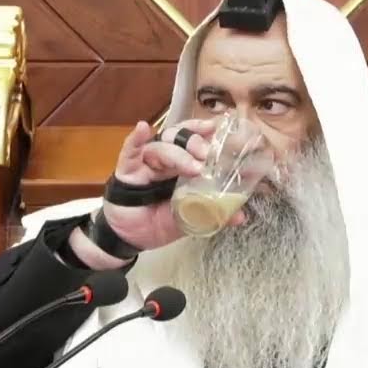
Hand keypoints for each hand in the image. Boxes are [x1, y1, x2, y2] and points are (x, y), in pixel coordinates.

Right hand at [99, 118, 246, 251]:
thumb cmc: (158, 222)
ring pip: (160, 146)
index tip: (219, 132)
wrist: (131, 239)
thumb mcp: (189, 218)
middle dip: (195, 143)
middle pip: (179, 138)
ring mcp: (145, 163)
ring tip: (193, 167)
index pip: (194, 142)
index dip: (206, 134)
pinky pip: (130, 150)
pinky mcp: (126, 170)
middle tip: (207, 155)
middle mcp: (164, 159)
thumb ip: (211, 213)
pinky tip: (143, 128)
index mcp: (181, 166)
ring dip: (177, 153)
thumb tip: (240, 215)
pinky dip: (136, 138)